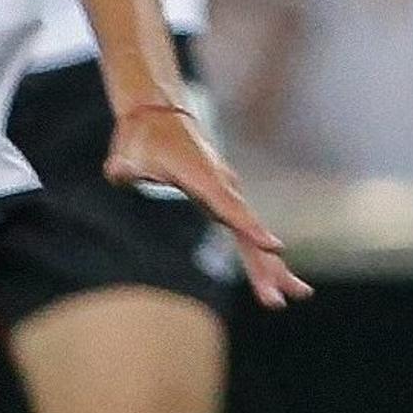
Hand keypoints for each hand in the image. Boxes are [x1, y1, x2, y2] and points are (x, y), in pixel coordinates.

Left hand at [107, 97, 306, 305]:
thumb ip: (125, 167)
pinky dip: (260, 254)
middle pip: (247, 231)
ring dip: (270, 266)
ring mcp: (226, 193)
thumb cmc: (143, 136)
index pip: (229, 206)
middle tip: (278, 300)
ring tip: (293, 296)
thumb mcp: (129, 152)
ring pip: (251, 234)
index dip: (249, 226)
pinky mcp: (222, 199)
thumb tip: (119, 172)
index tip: (274, 247)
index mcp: (204, 177)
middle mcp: (222, 186)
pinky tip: (272, 277)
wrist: (159, 113)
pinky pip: (244, 231)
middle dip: (264, 266)